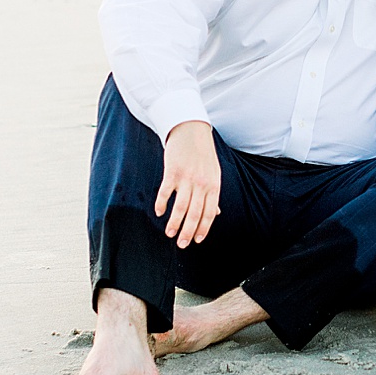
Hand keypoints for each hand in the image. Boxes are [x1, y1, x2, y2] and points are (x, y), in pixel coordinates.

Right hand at [157, 121, 221, 247]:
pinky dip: (162, 204)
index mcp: (214, 185)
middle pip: (195, 214)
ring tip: (169, 234)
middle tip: (181, 244)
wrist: (191, 129)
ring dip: (174, 223)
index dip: (203, 229)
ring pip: (181, 207)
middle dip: (188, 232)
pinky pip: (166, 193)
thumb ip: (213, 194)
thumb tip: (216, 214)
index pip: (209, 213)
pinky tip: (159, 212)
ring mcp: (187, 178)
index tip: (196, 241)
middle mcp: (202, 184)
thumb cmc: (203, 153)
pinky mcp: (173, 171)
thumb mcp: (214, 173)